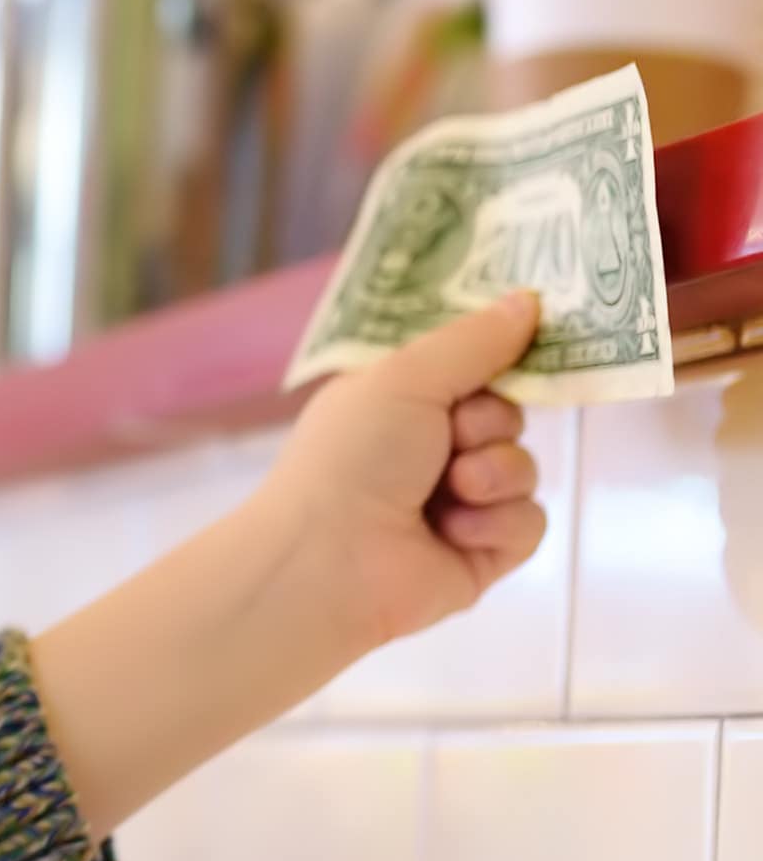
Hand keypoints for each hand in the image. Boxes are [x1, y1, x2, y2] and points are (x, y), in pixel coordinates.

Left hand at [33, 292, 547, 842]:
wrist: (331, 559)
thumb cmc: (352, 456)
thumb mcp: (405, 378)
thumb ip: (472, 342)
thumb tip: (528, 300)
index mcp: (398, 403)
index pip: (470, 369)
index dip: (498, 359)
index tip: (529, 341)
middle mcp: (427, 449)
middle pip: (507, 415)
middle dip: (488, 422)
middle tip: (449, 438)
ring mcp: (457, 504)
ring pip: (525, 468)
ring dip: (494, 474)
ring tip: (447, 492)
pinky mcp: (482, 555)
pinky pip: (529, 523)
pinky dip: (497, 523)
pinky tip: (453, 533)